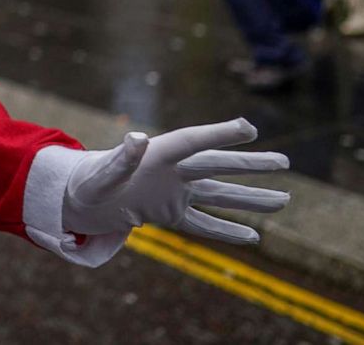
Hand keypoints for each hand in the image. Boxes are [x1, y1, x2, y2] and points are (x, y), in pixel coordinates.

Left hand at [62, 118, 288, 243]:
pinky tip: (253, 237)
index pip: (194, 141)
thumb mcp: (99, 175)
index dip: (220, 133)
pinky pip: (203, 225)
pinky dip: (226, 231)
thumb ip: (121, 160)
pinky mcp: (169, 214)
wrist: (78, 197)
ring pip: (219, 196)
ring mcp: (173, 193)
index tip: (249, 127)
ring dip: (250, 199)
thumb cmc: (86, 182)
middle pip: (216, 166)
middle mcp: (171, 171)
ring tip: (284, 199)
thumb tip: (137, 137)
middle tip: (285, 161)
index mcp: (156, 155)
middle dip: (250, 164)